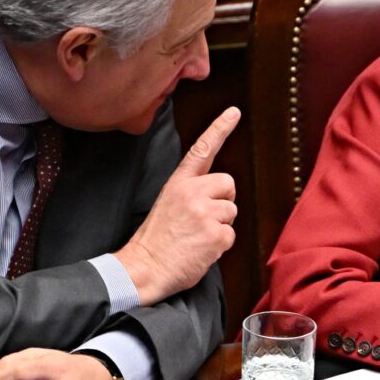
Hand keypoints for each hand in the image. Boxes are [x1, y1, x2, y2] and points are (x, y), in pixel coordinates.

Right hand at [115, 107, 240, 304]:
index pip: (202, 149)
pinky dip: (219, 246)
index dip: (220, 129)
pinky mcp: (216, 234)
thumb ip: (191, 193)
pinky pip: (231, 236)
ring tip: (197, 237)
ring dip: (220, 226)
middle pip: (228, 184)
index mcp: (179, 183)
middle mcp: (193, 193)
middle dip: (223, 201)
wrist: (144, 267)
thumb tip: (216, 196)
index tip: (234, 112)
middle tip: (202, 219)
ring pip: (232, 211)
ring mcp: (205, 213)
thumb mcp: (167, 203)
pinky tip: (200, 250)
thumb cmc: (156, 240)